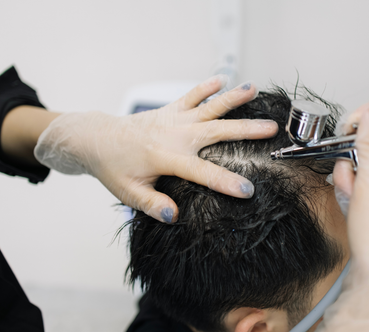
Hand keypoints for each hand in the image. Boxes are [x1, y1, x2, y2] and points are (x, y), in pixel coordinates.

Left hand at [33, 76, 277, 222]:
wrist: (98, 139)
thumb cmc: (114, 168)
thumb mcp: (129, 193)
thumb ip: (152, 205)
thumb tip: (175, 216)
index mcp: (166, 157)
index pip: (202, 172)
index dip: (226, 182)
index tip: (248, 190)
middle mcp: (174, 135)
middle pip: (216, 131)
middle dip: (245, 131)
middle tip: (270, 129)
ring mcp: (174, 119)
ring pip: (208, 107)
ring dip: (232, 99)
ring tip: (253, 89)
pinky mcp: (171, 110)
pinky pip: (191, 96)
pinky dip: (206, 87)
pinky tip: (223, 79)